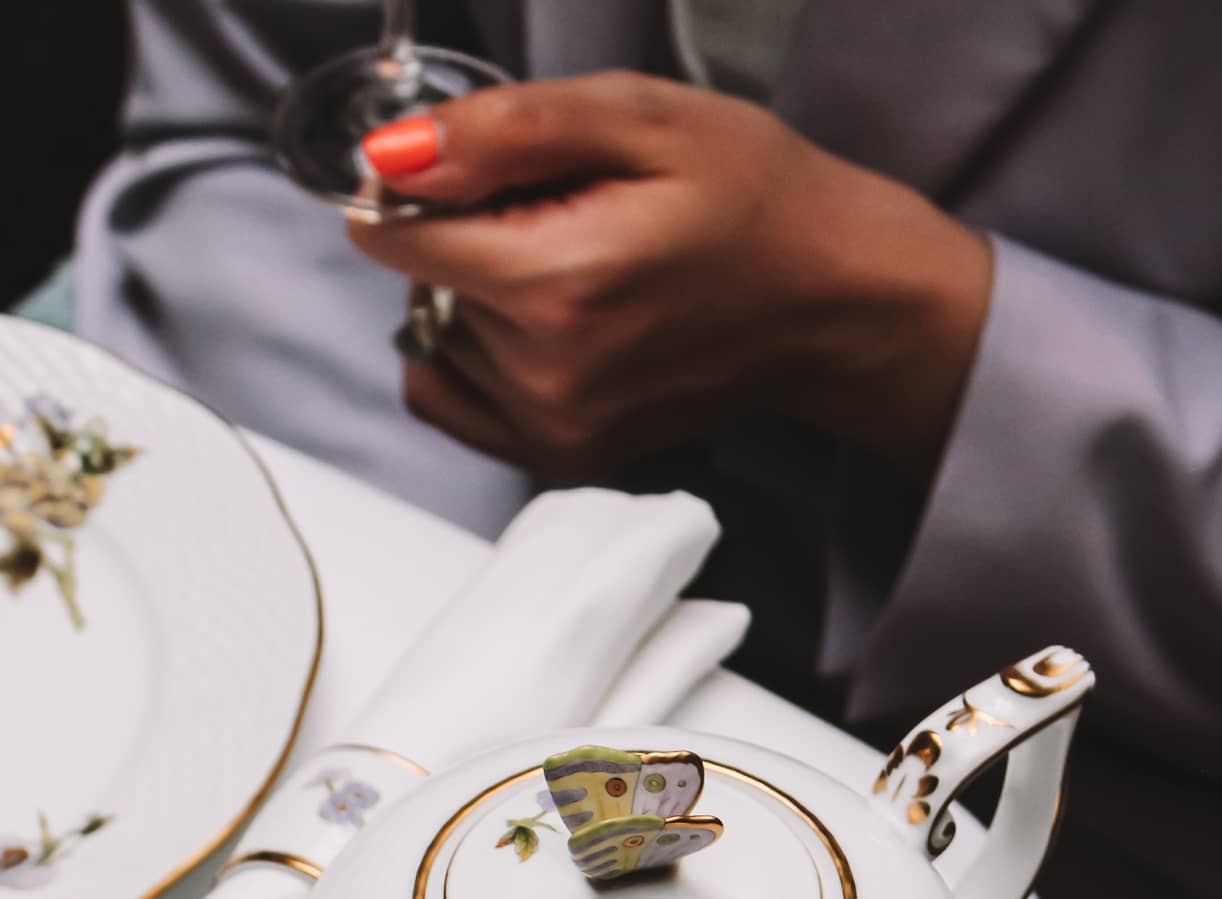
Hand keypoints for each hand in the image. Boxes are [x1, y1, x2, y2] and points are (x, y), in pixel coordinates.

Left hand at [350, 73, 991, 481]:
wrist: (831, 305)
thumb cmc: (755, 203)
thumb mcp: (641, 119)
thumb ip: (504, 133)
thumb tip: (390, 157)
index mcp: (559, 285)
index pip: (399, 237)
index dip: (423, 190)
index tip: (480, 173)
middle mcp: (545, 375)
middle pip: (421, 287)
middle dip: (470, 239)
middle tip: (566, 218)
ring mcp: (553, 427)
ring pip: (437, 339)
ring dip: (478, 299)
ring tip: (576, 273)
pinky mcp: (561, 456)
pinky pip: (449, 399)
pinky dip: (468, 355)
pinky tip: (537, 326)